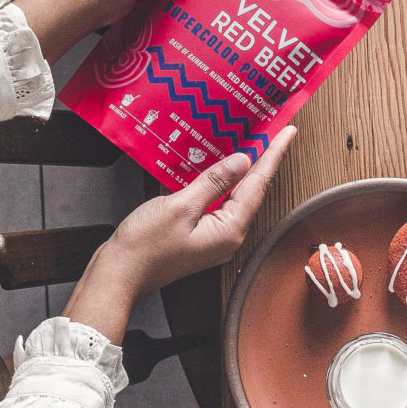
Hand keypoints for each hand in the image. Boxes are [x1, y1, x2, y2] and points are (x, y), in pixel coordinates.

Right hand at [65, 128, 295, 345]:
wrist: (119, 275)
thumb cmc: (143, 247)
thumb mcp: (180, 206)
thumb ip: (213, 182)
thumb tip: (242, 162)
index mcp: (230, 230)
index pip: (259, 184)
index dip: (273, 155)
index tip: (287, 132)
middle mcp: (229, 237)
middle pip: (252, 191)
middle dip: (263, 161)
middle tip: (274, 132)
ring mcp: (216, 239)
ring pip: (236, 198)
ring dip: (244, 172)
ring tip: (254, 145)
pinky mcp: (202, 237)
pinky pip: (220, 205)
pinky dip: (223, 185)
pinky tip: (220, 171)